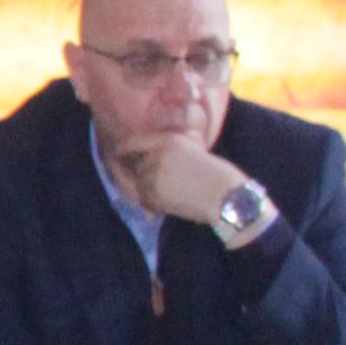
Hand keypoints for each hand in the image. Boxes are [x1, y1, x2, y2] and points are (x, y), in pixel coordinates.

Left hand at [115, 136, 251, 228]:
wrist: (228, 198)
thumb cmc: (216, 176)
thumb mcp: (191, 151)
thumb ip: (164, 151)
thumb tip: (136, 160)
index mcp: (167, 140)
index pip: (131, 143)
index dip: (121, 151)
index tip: (117, 157)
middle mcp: (156, 153)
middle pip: (132, 165)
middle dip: (138, 175)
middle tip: (160, 185)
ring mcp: (153, 173)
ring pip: (137, 184)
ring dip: (147, 191)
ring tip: (174, 195)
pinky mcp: (153, 194)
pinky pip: (143, 200)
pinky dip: (152, 205)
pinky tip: (172, 205)